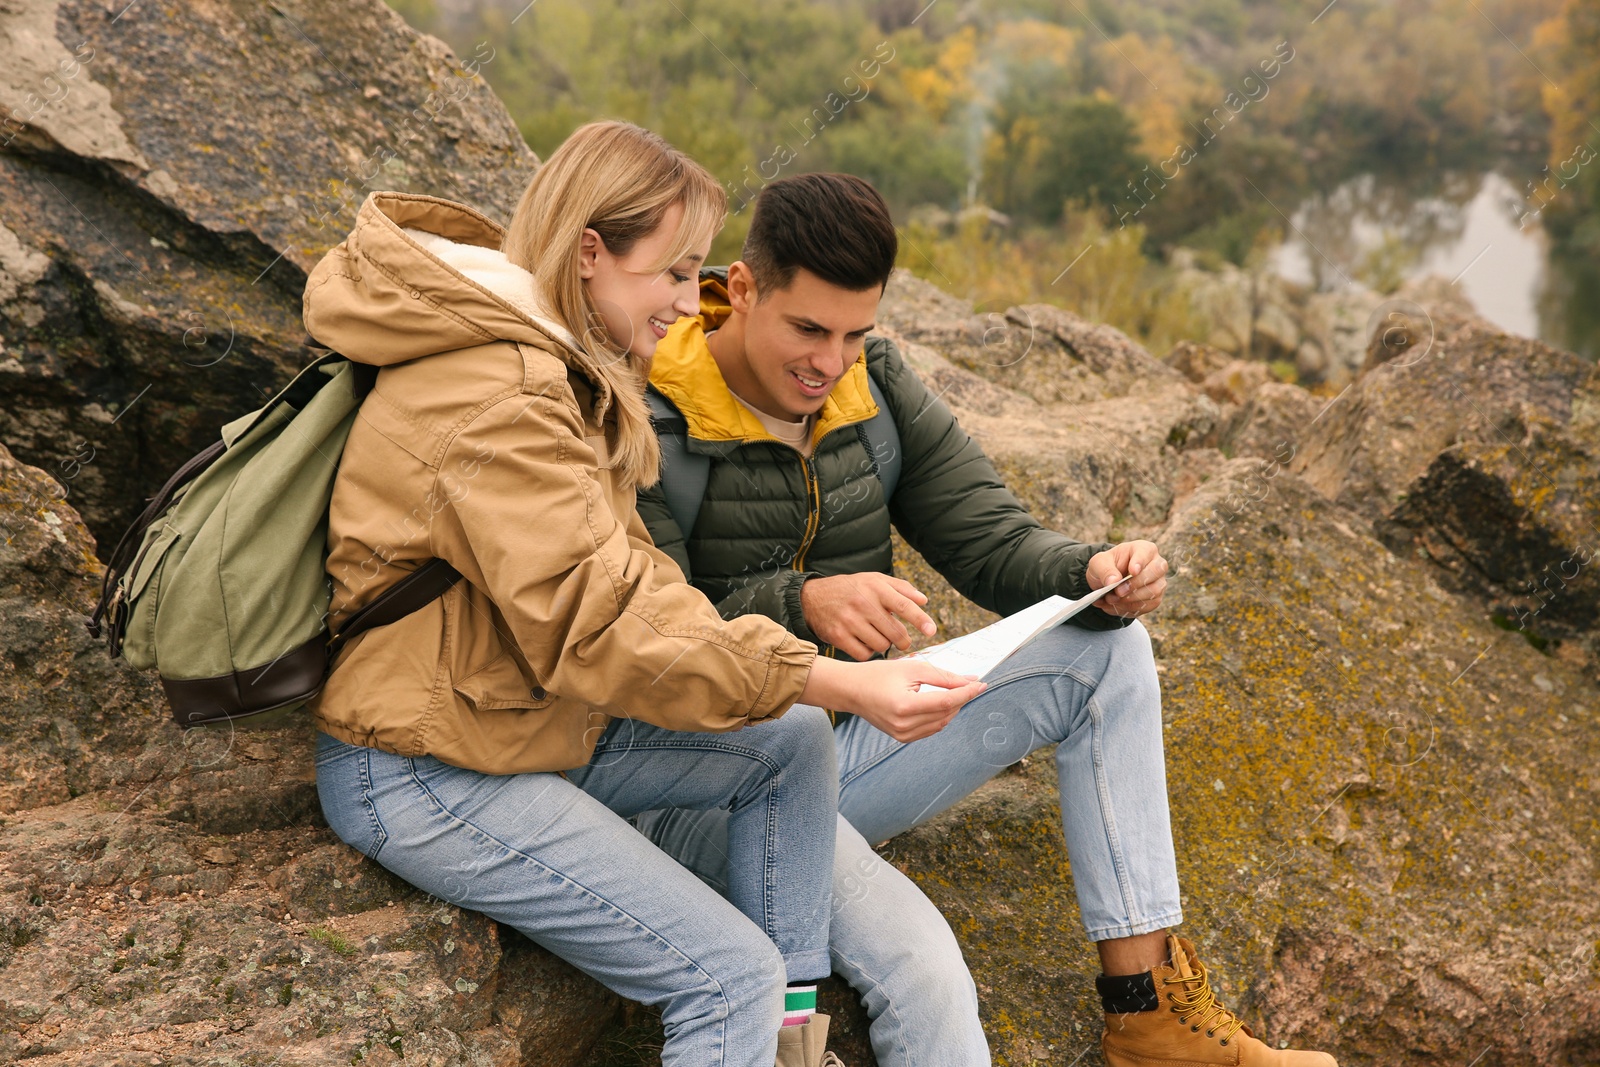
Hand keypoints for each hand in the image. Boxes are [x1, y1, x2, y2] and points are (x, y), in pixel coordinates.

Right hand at [799, 572, 937, 659]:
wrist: (811, 597)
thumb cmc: (850, 589)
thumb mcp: (874, 580)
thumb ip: (901, 588)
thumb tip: (924, 601)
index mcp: (875, 588)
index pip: (903, 605)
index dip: (920, 619)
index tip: (931, 631)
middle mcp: (863, 604)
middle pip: (895, 632)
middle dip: (903, 640)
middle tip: (903, 641)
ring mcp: (849, 621)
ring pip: (881, 646)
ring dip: (884, 645)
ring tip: (878, 637)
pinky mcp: (838, 636)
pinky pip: (864, 654)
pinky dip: (868, 652)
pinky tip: (865, 644)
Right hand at [800, 657, 985, 742]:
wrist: (851, 690)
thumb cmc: (878, 674)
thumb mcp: (912, 668)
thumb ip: (943, 676)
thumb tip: (970, 680)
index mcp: (905, 706)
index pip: (947, 701)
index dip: (967, 692)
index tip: (982, 683)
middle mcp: (905, 725)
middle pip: (946, 713)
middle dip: (962, 698)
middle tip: (971, 683)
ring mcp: (903, 735)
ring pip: (941, 723)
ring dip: (953, 708)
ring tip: (956, 691)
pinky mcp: (902, 738)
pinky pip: (931, 729)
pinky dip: (941, 716)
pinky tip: (941, 703)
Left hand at [1086, 540, 1167, 619]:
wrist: (1108, 582)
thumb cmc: (1107, 566)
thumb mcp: (1099, 563)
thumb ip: (1105, 570)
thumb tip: (1114, 581)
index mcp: (1143, 549)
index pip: (1147, 552)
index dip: (1140, 562)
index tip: (1132, 571)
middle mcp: (1156, 564)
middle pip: (1156, 572)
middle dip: (1135, 584)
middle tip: (1118, 591)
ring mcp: (1158, 583)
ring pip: (1153, 592)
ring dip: (1130, 599)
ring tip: (1111, 599)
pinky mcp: (1155, 599)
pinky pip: (1147, 606)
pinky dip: (1128, 608)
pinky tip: (1115, 606)